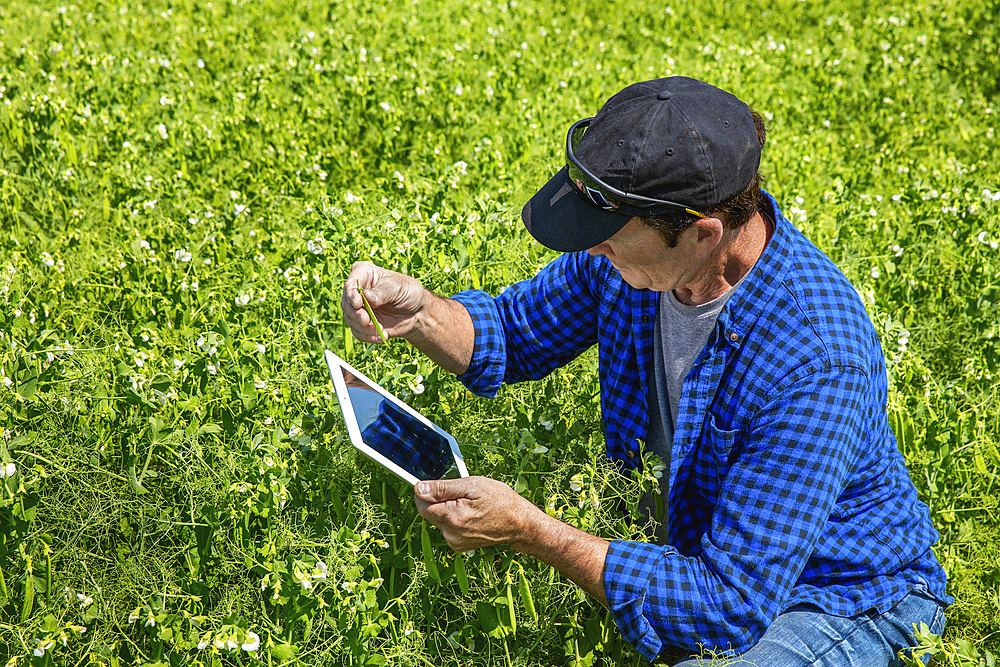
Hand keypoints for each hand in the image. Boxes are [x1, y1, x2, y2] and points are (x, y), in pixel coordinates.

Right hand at [342, 261, 426, 343]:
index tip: (358, 303)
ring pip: (350, 319)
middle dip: (356, 314)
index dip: (351, 293)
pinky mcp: (362, 323)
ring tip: (379, 330)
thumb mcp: (398, 288)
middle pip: (347, 303)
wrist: (417, 312)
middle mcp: (357, 291)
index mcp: (365, 273)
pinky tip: (380, 337)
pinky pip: (357, 332)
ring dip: (363, 328)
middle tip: (367, 321)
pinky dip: (367, 336)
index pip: (351, 283)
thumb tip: (366, 296)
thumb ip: (382, 292)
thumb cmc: (408, 293)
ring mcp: (358, 308)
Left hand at [414, 476, 541, 551]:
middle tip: (460, 493)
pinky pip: (447, 528)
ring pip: (438, 520)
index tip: (434, 484)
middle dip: (438, 500)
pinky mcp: (459, 545)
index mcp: (452, 517)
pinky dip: (453, 519)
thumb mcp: (472, 485)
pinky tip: (469, 514)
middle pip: (429, 512)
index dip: (425, 491)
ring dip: (446, 509)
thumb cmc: (499, 501)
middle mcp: (450, 533)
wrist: (519, 524)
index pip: (421, 504)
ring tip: (468, 504)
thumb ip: (442, 488)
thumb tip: (418, 488)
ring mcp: (455, 542)